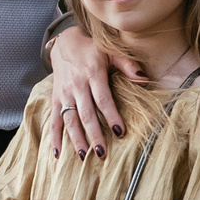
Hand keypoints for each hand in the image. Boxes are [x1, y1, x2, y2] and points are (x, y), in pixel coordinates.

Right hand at [48, 25, 139, 160]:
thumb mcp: (111, 52)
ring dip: (76, 139)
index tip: (120, 132)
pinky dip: (54, 137)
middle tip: (102, 152)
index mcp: (93, 74)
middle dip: (94, 134)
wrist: (64, 42)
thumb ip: (128, 65)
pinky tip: (57, 153)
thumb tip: (145, 79)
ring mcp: (64, 94)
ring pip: (69, 120)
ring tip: (84, 157)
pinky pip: (53, 120)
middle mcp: (76, 86)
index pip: (103, 99)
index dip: (111, 115)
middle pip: (86, 114)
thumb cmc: (93, 50)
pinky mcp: (55, 99)